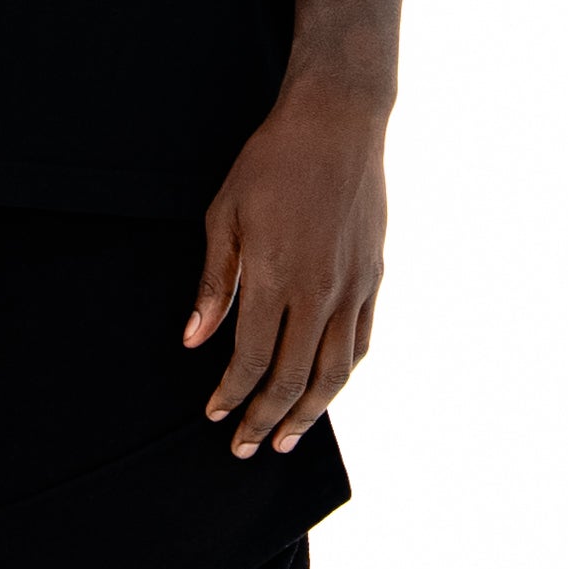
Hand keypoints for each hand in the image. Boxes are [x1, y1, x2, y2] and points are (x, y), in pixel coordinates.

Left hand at [183, 74, 387, 456]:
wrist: (337, 122)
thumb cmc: (272, 161)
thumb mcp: (225, 213)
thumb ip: (214, 283)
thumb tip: (195, 340)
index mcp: (275, 277)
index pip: (251, 360)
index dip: (231, 394)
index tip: (215, 414)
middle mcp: (319, 292)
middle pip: (293, 379)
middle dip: (265, 420)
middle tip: (245, 446)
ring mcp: (352, 287)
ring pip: (334, 373)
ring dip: (310, 414)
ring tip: (288, 439)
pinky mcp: (372, 277)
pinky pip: (360, 342)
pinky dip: (342, 374)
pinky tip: (326, 387)